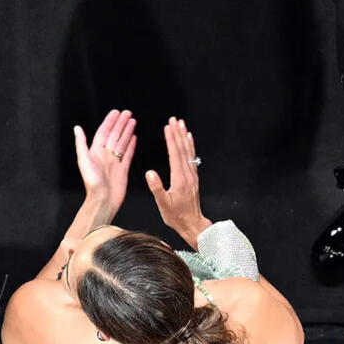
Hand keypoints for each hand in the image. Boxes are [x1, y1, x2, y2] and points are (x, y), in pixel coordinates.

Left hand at [72, 109, 135, 212]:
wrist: (103, 202)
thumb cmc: (92, 184)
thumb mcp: (84, 161)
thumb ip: (81, 144)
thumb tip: (77, 128)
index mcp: (96, 152)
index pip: (104, 132)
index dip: (110, 122)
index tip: (116, 112)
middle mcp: (105, 156)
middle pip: (115, 135)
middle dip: (121, 123)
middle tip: (128, 113)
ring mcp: (114, 162)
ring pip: (122, 143)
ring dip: (127, 132)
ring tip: (133, 121)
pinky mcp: (122, 170)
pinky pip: (128, 155)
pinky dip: (131, 146)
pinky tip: (134, 138)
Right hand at [146, 117, 212, 246]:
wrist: (193, 224)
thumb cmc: (176, 215)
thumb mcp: (163, 204)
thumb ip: (156, 188)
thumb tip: (149, 173)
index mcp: (179, 179)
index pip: (174, 155)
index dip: (171, 140)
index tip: (168, 127)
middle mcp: (188, 174)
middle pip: (183, 149)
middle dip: (178, 133)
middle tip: (174, 119)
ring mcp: (192, 175)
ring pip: (189, 151)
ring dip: (184, 136)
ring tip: (181, 124)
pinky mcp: (193, 177)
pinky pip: (192, 157)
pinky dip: (190, 146)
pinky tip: (189, 139)